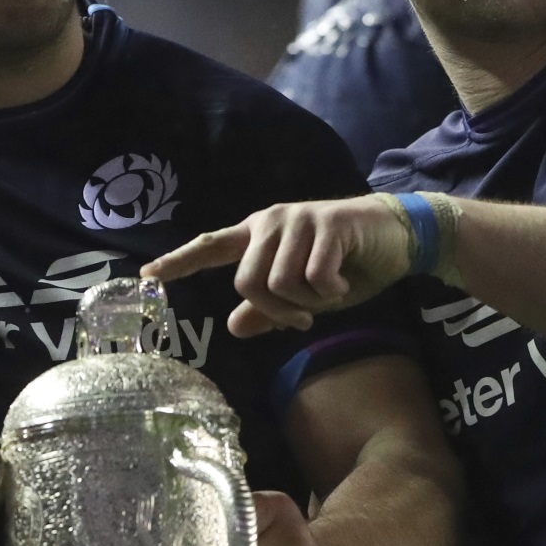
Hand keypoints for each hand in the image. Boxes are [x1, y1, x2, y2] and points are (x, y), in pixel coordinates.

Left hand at [141, 196, 410, 336]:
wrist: (398, 238)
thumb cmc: (349, 266)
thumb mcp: (306, 296)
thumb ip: (269, 309)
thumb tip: (234, 326)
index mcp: (259, 235)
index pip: (211, 246)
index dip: (179, 261)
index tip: (146, 274)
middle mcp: (272, 222)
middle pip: (247, 281)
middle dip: (275, 311)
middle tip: (302, 319)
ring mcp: (299, 220)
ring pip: (279, 282)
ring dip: (306, 302)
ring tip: (327, 295)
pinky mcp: (327, 224)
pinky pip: (313, 275)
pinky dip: (329, 291)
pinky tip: (344, 282)